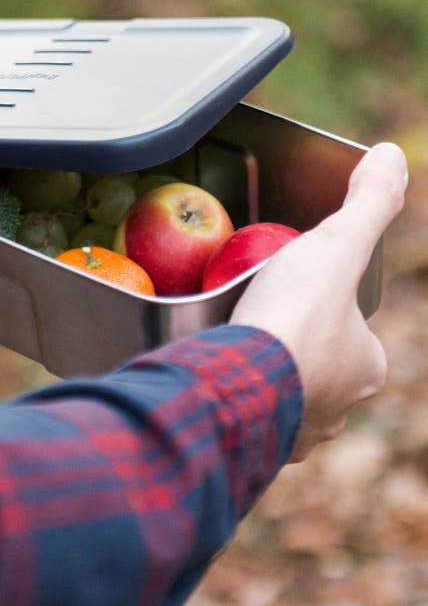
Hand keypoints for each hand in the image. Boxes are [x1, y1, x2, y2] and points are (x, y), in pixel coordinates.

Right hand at [232, 142, 407, 461]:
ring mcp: (295, 436)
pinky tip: (215, 382)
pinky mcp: (254, 452)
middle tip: (255, 317)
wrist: (234, 387)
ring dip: (264, 378)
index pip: (351, 328)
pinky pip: (247, 422)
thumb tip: (390, 153)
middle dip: (293, 347)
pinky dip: (236, 404)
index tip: (291, 290)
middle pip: (317, 366)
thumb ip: (367, 203)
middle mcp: (339, 409)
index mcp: (366, 366)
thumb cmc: (293, 317)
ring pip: (283, 398)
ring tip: (231, 348)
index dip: (324, 305)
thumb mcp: (334, 245)